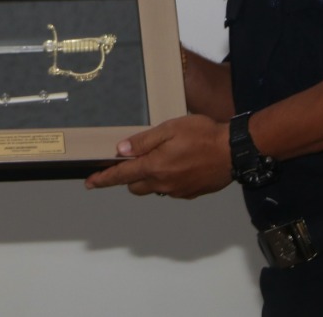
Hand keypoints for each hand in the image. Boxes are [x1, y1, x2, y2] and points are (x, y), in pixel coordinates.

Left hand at [84, 114, 233, 198]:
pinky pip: (170, 189)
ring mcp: (177, 190)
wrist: (233, 151)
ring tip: (161, 158)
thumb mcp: (169, 129)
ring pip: (153, 188)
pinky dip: (167, 180)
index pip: (121, 176)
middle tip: (134, 160)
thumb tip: (121, 150)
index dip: (103, 179)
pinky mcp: (190, 193)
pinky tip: (178, 165)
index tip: (90, 183)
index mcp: (154, 167)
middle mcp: (163, 183)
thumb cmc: (202, 135)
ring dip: (149, 178)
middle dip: (129, 176)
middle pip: (135, 185)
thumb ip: (143, 141)